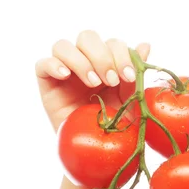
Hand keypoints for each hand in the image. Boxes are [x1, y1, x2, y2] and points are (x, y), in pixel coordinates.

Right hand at [35, 30, 149, 132]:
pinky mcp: (47, 84)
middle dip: (102, 56)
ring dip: (81, 62)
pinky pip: (42, 64)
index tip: (129, 77)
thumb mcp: (133, 98)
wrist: (99, 152)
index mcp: (107, 63)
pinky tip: (66, 77)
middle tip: (111, 81)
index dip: (121, 54)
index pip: (111, 42)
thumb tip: (145, 45)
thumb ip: (136, 70)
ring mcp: (64, 72)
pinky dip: (54, 65)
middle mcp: (85, 62)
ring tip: (93, 83)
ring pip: (63, 46)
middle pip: (87, 37)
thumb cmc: (118, 125)